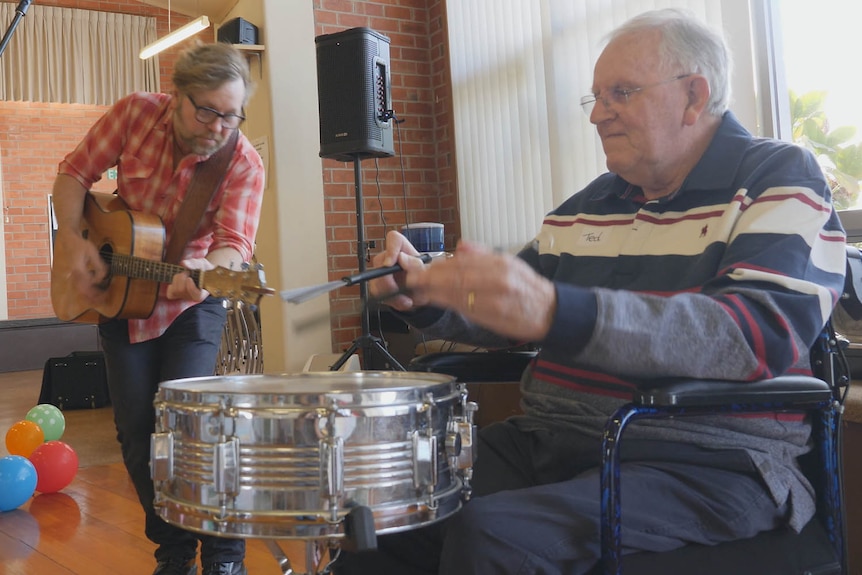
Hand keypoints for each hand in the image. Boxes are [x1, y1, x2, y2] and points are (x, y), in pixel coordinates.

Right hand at [52, 227, 108, 305]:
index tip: (105, 294)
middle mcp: (74, 274)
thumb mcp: (93, 252)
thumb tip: (103, 277)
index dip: (97, 291)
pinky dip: (86, 291)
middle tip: (103, 301)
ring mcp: (73, 275)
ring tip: (98, 300)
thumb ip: (99, 265)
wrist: (69, 239)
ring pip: (80, 290)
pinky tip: (93, 293)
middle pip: (83, 290)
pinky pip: (79, 286)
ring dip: (89, 296)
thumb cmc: (81, 244)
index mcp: (78, 269)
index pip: (88, 285)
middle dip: (93, 297)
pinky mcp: (74, 275)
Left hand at [166, 257, 213, 301]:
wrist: (198, 271)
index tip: (189, 278)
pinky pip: (170, 293)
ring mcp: (184, 297)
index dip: (191, 288)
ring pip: (175, 290)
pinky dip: (172, 285)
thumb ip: (195, 264)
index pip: (196, 295)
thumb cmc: (202, 268)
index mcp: (202, 293)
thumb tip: (184, 263)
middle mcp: (193, 298)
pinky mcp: (177, 296)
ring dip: (177, 279)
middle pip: (182, 290)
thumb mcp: (202, 264)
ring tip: (183, 274)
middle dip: (182, 278)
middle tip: (187, 272)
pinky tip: (177, 281)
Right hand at [368, 230, 424, 310]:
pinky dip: (391, 301)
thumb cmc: (425, 278)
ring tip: (406, 300)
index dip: (390, 250)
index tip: (389, 264)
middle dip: (387, 281)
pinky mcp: (378, 284)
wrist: (423, 294)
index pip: (393, 239)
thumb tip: (400, 257)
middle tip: (397, 290)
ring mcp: (381, 270)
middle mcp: (390, 257)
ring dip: (391, 294)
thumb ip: (415, 264)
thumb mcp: (426, 272)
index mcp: (403, 248)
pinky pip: (377, 292)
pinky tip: (401, 301)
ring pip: (375, 280)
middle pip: (379, 262)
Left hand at [404, 240, 556, 340]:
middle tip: (412, 276)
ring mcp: (495, 297)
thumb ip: (483, 255)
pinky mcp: (493, 315)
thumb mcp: (511, 263)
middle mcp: (498, 277)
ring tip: (417, 288)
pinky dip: (446, 302)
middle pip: (456, 274)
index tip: (423, 266)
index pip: (463, 261)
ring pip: (457, 290)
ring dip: (433, 289)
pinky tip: (434, 299)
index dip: (439, 264)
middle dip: (430, 275)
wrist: (550, 312)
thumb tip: (461, 246)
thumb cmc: (528, 289)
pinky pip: (465, 306)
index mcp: (500, 263)